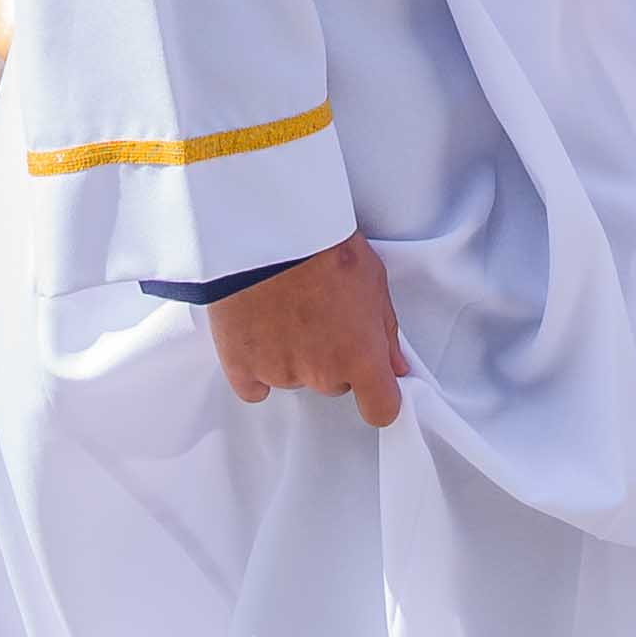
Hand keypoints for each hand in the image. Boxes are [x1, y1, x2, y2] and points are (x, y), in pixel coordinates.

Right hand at [206, 234, 409, 427]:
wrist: (265, 226)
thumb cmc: (324, 244)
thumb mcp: (373, 278)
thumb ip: (385, 331)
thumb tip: (395, 365)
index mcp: (361, 356)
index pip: (381, 410)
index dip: (378, 396)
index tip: (373, 385)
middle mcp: (322, 374)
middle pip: (334, 383)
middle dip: (331, 356)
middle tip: (320, 312)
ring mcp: (279, 373)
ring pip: (294, 378)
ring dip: (293, 354)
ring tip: (283, 307)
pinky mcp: (240, 365)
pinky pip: (253, 386)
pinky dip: (256, 366)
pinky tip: (257, 332)